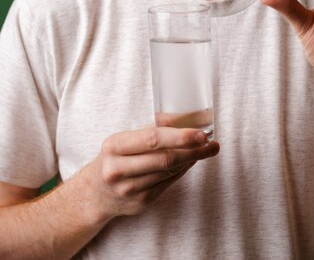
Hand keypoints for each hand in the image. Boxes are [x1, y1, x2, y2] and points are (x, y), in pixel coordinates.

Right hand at [86, 126, 218, 221]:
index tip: (200, 133)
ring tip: (206, 149)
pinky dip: (183, 170)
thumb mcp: (126, 138)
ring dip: (192, 159)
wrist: (96, 193)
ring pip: (169, 172)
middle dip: (193, 150)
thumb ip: (153, 127)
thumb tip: (186, 116)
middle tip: (212, 143)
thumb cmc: (116, 157)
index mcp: (114, 146)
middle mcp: (118, 169)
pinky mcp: (140, 203)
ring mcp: (129, 189)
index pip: (152, 139)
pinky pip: (169, 183)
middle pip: (165, 159)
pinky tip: (191, 161)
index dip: (179, 136)